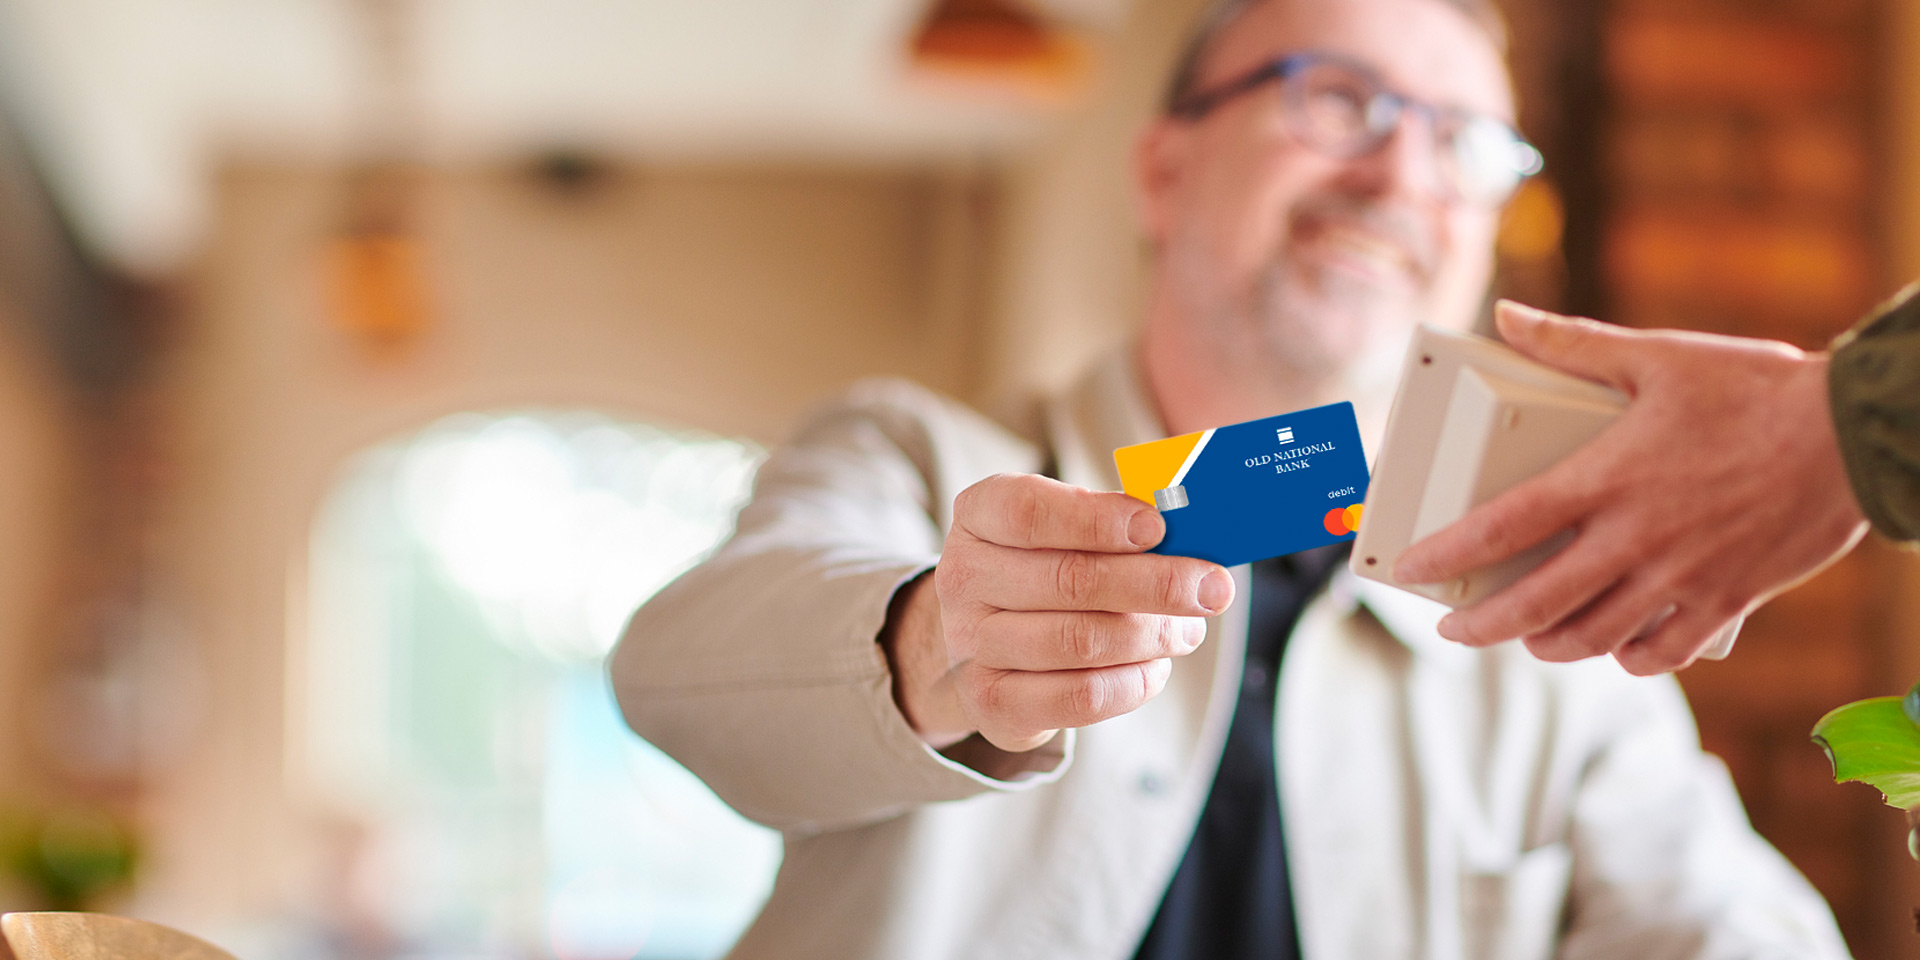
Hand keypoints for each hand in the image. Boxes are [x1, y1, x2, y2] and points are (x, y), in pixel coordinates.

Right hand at [882, 473, 1233, 752]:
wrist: (988, 638)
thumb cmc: (1047, 567)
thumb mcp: (1068, 527)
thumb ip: (1121, 522)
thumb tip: (1194, 532)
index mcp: (979, 515)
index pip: (1029, 512)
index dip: (1097, 519)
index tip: (1158, 527)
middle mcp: (963, 577)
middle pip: (1069, 580)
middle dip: (1155, 584)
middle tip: (1213, 587)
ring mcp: (971, 644)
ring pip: (1079, 641)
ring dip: (1152, 636)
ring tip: (1189, 629)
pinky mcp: (992, 703)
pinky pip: (1078, 698)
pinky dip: (1133, 683)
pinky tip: (1157, 666)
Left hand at [1392, 301, 1868, 674]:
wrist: (1855, 435)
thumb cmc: (1756, 389)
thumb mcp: (1659, 357)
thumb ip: (1575, 345)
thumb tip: (1509, 320)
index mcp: (1609, 477)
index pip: (1506, 526)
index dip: (1450, 555)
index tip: (1409, 570)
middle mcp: (1637, 536)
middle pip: (1537, 601)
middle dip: (1482, 624)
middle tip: (1451, 629)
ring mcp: (1682, 575)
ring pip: (1594, 636)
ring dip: (1546, 644)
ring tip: (1524, 638)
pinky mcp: (1728, 601)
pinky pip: (1663, 651)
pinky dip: (1627, 656)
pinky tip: (1612, 646)